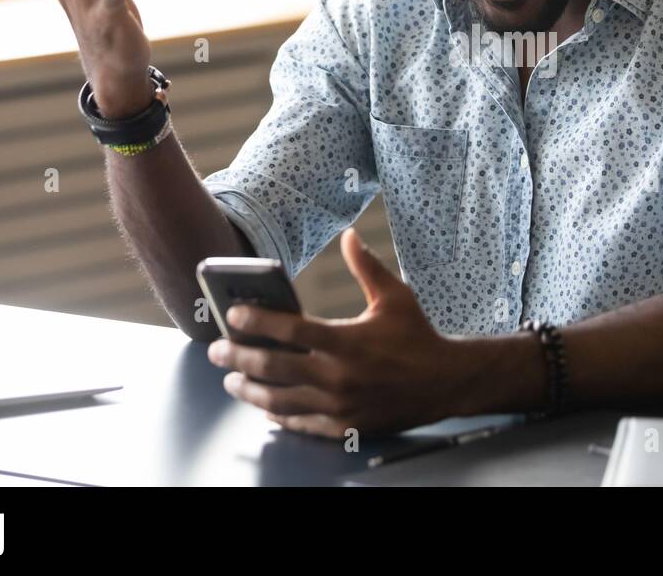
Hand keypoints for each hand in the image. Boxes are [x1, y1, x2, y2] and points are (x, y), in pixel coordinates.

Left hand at [207, 229, 470, 437]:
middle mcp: (338, 376)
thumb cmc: (418, 337)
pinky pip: (301, 424)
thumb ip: (366, 267)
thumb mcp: (396, 297)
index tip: (232, 315)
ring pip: (280, 401)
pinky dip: (278, 416)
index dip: (256, 322)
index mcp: (347, 341)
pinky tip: (264, 407)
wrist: (446, 382)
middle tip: (216, 351)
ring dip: (250, 391)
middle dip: (238, 358)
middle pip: (274, 368)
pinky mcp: (344, 426)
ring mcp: (339, 405)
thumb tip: (350, 236)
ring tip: (231, 381)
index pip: (290, 330)